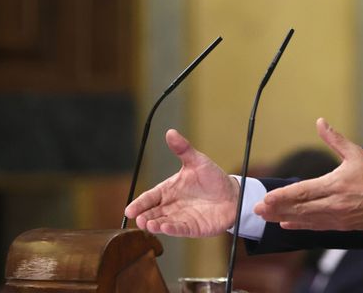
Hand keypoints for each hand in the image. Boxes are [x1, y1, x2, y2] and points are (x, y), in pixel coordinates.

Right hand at [124, 129, 239, 236]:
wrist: (233, 194)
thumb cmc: (213, 178)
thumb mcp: (197, 161)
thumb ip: (183, 149)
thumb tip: (170, 132)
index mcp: (169, 190)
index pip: (150, 197)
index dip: (139, 204)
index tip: (129, 210)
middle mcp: (172, 205)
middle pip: (153, 213)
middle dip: (144, 217)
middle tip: (138, 219)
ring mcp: (181, 218)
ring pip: (164, 223)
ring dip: (155, 225)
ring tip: (148, 224)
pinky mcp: (192, 227)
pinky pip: (180, 229)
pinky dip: (172, 230)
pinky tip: (165, 228)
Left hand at [254, 118, 362, 230]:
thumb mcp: (356, 153)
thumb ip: (334, 139)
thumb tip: (320, 122)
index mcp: (336, 184)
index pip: (303, 191)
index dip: (283, 196)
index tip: (267, 197)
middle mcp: (334, 204)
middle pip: (300, 208)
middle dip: (277, 209)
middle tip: (258, 209)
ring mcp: (338, 217)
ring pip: (306, 219)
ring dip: (285, 218)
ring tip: (268, 217)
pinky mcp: (343, 226)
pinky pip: (317, 227)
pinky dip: (301, 226)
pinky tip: (287, 224)